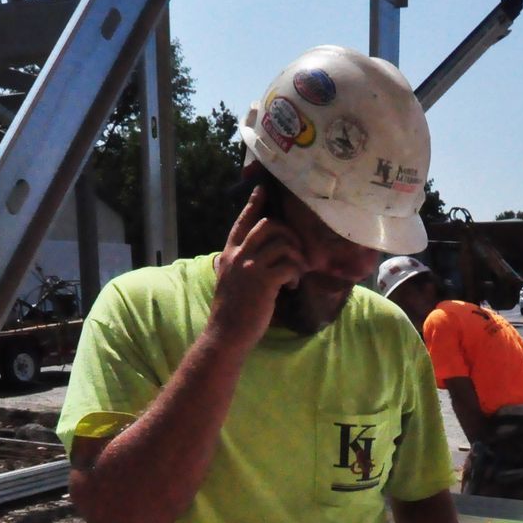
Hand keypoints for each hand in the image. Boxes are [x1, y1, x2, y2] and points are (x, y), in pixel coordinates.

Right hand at [208, 187, 305, 346]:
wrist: (226, 334)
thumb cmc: (232, 311)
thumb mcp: (231, 280)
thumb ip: (241, 264)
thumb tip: (262, 255)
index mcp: (229, 254)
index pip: (242, 222)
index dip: (254, 204)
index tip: (263, 188)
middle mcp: (238, 256)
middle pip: (267, 225)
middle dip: (288, 233)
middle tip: (296, 250)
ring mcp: (250, 268)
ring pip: (282, 243)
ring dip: (295, 256)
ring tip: (295, 272)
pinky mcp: (264, 282)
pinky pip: (289, 265)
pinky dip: (295, 274)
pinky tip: (291, 286)